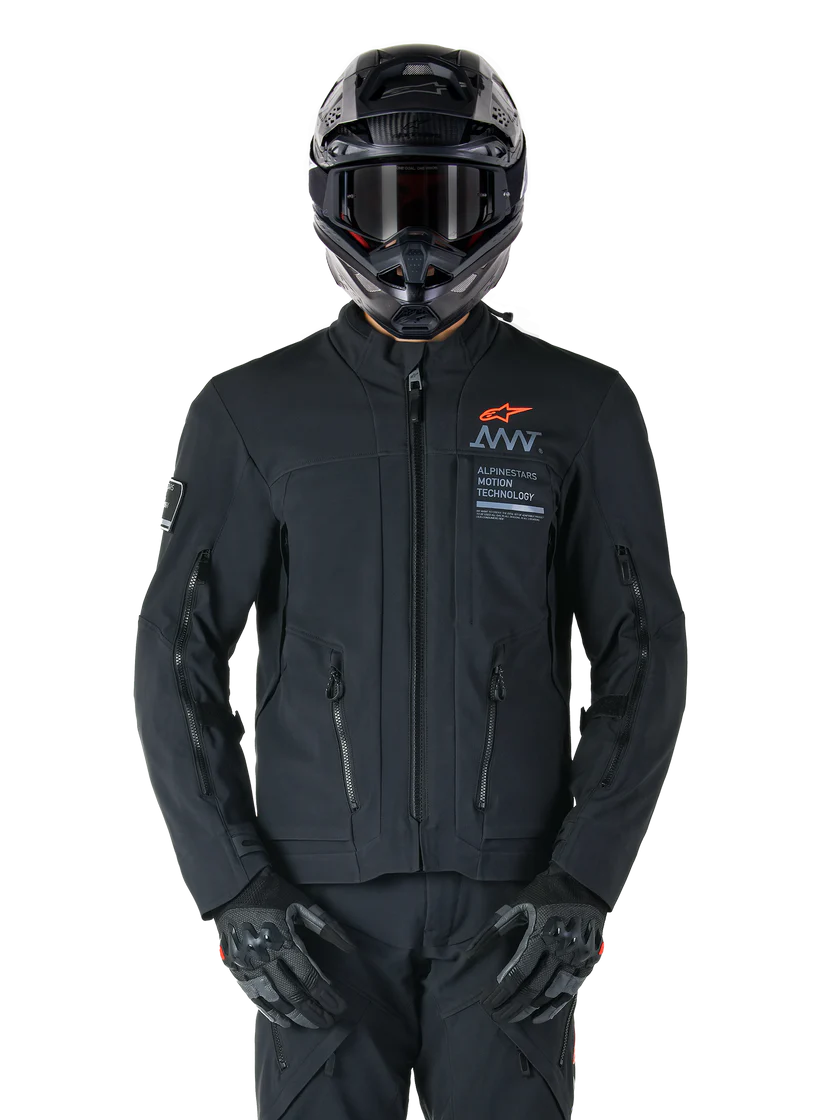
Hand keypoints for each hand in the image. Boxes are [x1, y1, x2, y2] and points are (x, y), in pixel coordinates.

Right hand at [207, 867, 355, 1028]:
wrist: (233, 890)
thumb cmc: (272, 894)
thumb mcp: (302, 905)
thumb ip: (327, 927)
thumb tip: (351, 948)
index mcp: (284, 942)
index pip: (310, 978)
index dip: (326, 996)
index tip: (340, 1007)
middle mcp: (265, 959)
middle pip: (294, 995)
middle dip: (315, 1011)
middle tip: (330, 1021)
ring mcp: (249, 968)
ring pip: (275, 1001)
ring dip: (297, 1016)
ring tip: (313, 1024)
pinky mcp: (237, 971)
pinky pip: (255, 999)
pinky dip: (271, 1013)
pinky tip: (286, 1022)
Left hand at [464, 865, 608, 1025]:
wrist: (583, 885)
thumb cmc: (545, 893)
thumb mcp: (518, 905)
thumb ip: (494, 929)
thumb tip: (470, 952)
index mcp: (539, 937)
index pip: (516, 974)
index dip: (500, 991)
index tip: (486, 1002)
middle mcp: (559, 952)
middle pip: (532, 988)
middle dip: (512, 1005)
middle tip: (496, 1016)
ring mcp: (575, 960)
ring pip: (550, 993)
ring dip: (530, 1009)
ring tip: (513, 1017)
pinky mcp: (586, 964)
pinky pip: (569, 993)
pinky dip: (554, 1007)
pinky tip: (539, 1016)